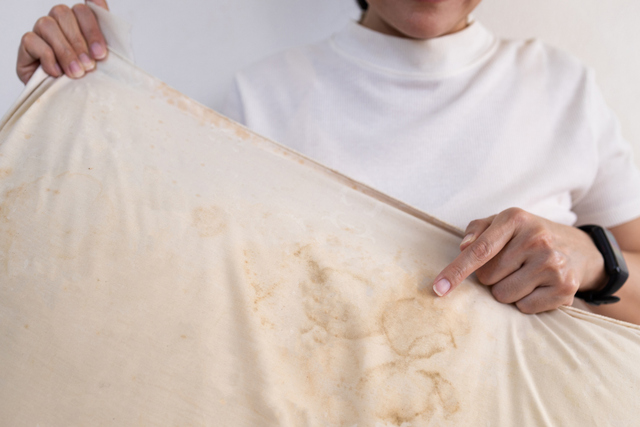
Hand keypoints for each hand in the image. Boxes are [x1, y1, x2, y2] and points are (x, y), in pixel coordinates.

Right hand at [17, 0, 108, 83]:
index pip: (85, 8)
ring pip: (47, 25)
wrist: (68, 103)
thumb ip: (108, 48)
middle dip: (80, 41)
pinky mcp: (27, 46)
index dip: (94, 17)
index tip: (101, 48)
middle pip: (64, 13)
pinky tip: (57, 73)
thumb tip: (111, 32)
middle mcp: (59, 22)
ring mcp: (41, 32)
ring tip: (76, 72)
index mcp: (80, 23)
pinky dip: (47, 57)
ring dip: (64, 50)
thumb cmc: (88, 82)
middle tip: (90, 65)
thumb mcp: (105, 66)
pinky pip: (32, 41)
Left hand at [432, 208, 606, 313]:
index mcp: (515, 219)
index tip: (438, 288)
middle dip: (491, 276)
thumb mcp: (502, 223)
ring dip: (506, 291)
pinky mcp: (565, 288)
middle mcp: (536, 239)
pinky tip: (538, 286)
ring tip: (524, 275)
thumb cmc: (528, 236)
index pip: (480, 249)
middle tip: (510, 265)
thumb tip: (463, 247)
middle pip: (487, 278)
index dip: (456, 270)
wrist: (578, 249)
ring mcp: (553, 264)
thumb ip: (477, 230)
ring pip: (503, 295)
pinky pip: (524, 308)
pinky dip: (525, 302)